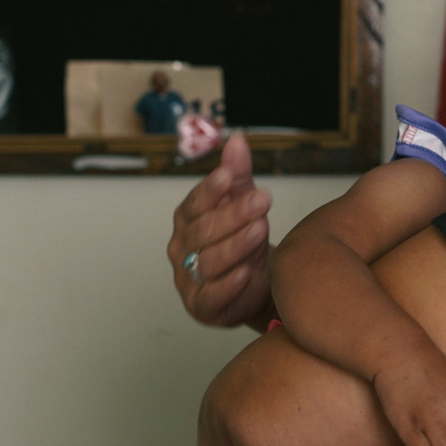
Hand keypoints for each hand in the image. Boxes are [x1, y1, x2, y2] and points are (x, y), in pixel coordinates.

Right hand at [169, 134, 276, 329]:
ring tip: (261, 229)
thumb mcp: (243, 203)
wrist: (257, 285)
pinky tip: (246, 272)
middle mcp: (183, 247)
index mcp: (188, 218)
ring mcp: (189, 278)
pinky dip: (228, 285)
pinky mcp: (201, 306)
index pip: (195, 202)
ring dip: (236, 245)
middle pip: (204, 230)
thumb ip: (239, 174)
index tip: (228, 175)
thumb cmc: (245, 241)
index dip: (210, 190)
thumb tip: (238, 139)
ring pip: (209, 261)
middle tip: (262, 200)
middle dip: (233, 214)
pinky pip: (211, 295)